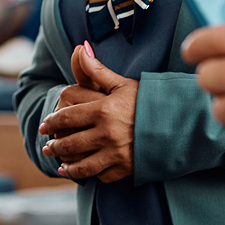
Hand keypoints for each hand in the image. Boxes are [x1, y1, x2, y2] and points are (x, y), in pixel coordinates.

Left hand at [38, 44, 137, 182]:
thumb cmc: (149, 100)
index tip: (44, 125)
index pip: (67, 118)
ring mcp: (117, 153)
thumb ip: (98, 71)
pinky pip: (104, 175)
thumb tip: (80, 49)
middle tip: (47, 147)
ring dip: (69, 166)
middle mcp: (106, 134)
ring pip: (84, 165)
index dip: (52, 122)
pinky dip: (92, 175)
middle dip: (55, 146)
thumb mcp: (123, 83)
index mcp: (102, 111)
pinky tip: (86, 172)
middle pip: (71, 143)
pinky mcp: (127, 168)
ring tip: (60, 165)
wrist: (180, 123)